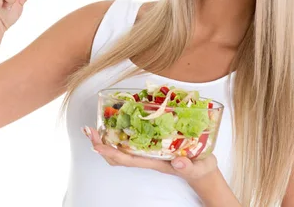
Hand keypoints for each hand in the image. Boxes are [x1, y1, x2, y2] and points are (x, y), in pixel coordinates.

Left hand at [82, 126, 218, 183]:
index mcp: (155, 162)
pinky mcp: (154, 144)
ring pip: (122, 149)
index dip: (111, 152)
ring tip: (96, 127)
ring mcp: (149, 151)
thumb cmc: (201, 169)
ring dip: (107, 139)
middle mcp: (148, 157)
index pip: (128, 159)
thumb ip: (188, 166)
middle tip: (89, 130)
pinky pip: (132, 141)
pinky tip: (118, 122)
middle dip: (102, 144)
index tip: (97, 144)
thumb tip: (177, 162)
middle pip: (118, 155)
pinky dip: (121, 133)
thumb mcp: (198, 167)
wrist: (204, 171)